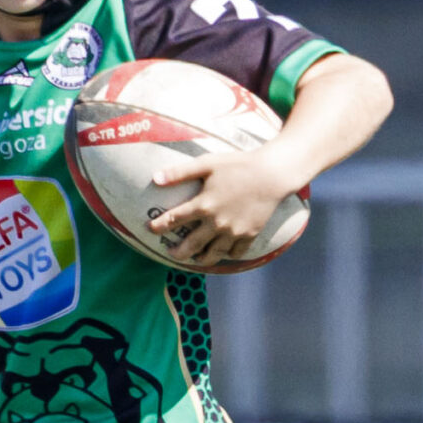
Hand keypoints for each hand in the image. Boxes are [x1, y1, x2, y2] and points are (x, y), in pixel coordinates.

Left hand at [147, 146, 303, 263]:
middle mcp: (217, 223)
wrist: (271, 175)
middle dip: (179, 252)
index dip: (160, 226)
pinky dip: (227, 255)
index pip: (174, 219)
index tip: (151, 229)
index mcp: (204, 205)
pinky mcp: (249, 235)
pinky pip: (235, 253)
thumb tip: (155, 178)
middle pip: (192, 245)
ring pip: (213, 254)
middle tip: (171, 254)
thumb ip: (180, 172)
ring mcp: (234, 232)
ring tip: (196, 259)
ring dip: (202, 259)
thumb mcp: (207, 164)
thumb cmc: (238, 165)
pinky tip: (223, 253)